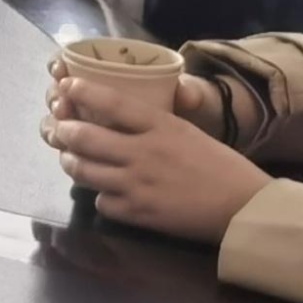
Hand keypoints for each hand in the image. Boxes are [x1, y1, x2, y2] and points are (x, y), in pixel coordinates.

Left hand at [42, 67, 271, 243]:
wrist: (243, 206)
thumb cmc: (219, 165)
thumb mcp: (186, 131)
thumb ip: (152, 124)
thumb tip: (117, 114)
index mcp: (160, 126)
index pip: (111, 103)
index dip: (82, 93)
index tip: (65, 88)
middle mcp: (143, 152)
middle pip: (84, 137)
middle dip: (64, 132)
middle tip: (59, 130)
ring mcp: (137, 185)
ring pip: (84, 171)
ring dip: (72, 163)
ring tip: (71, 159)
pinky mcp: (138, 214)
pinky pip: (101, 202)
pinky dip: (100, 196)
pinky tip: (106, 192)